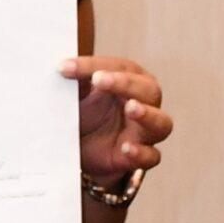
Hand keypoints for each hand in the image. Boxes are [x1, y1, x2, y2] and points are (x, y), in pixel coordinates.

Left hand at [60, 56, 169, 184]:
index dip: (93, 66)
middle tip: (100, 80)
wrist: (83, 152)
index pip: (118, 67)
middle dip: (126, 84)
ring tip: (132, 109)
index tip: (66, 68)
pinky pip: (151, 156)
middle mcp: (145, 103)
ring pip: (161, 122)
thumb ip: (75, 81)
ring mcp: (146, 131)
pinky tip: (126, 148)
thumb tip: (62, 68)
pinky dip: (141, 153)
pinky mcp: (142, 157)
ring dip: (148, 115)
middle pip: (148, 90)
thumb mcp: (77, 95)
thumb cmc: (86, 114)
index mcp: (130, 79)